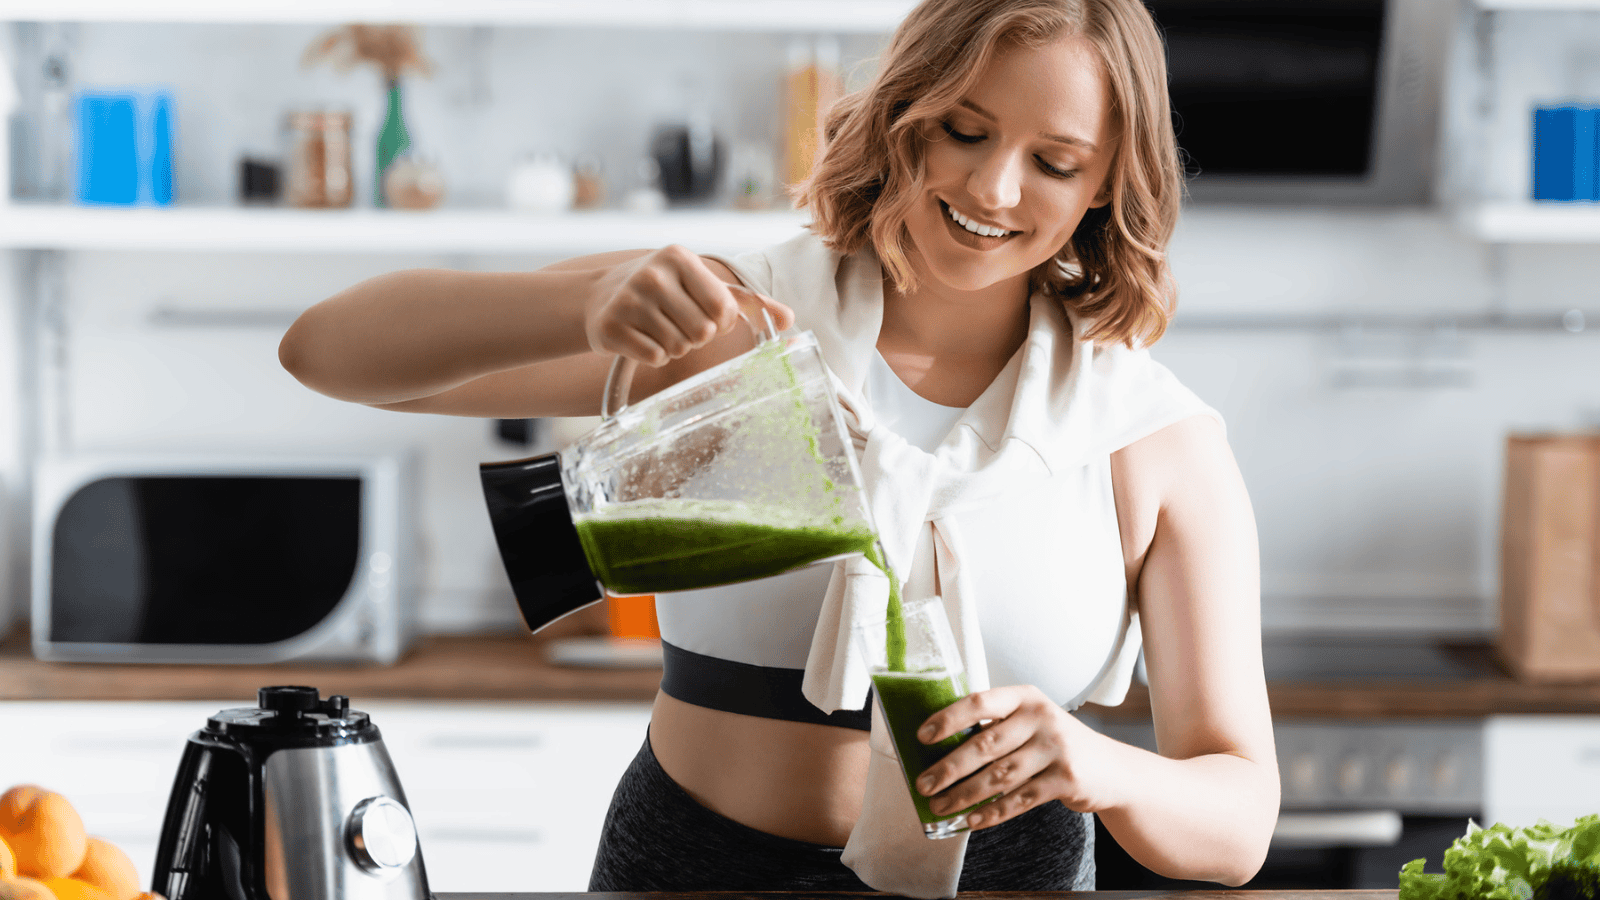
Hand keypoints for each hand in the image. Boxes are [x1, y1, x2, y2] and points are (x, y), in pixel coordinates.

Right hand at [587, 244, 793, 366]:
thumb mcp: (700, 284)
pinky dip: (653, 355)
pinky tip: (641, 338)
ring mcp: (628, 300)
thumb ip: (746, 302)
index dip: (719, 322)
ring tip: (657, 328)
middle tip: (677, 322)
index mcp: (679, 258)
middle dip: (696, 336)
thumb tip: (789, 319)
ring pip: (678, 347)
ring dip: (674, 346)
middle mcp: (652, 275)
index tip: (701, 313)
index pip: (723, 309)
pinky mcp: (611, 327)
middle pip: (702, 332)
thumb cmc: (662, 290)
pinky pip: (654, 357)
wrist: (599, 296)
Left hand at [912, 684, 1113, 829]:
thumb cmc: (1055, 743)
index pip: (980, 702)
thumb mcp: (1031, 722)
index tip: (922, 736)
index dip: (948, 718)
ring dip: (964, 794)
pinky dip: (992, 812)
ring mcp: (1057, 749)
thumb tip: (939, 749)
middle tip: (924, 784)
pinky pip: (1019, 800)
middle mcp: (1042, 718)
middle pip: (985, 744)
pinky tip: (972, 820)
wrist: (1111, 769)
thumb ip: (996, 726)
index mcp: (1026, 697)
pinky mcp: (1066, 780)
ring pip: (999, 776)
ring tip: (940, 806)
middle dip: (949, 767)